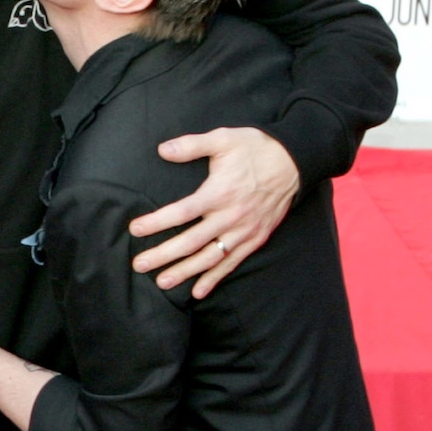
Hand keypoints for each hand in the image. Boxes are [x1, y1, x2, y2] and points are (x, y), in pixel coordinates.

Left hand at [128, 127, 299, 298]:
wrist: (296, 161)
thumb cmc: (255, 148)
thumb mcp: (224, 139)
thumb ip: (192, 145)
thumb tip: (162, 149)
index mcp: (219, 192)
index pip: (181, 212)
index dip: (157, 223)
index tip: (135, 229)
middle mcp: (231, 216)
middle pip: (191, 241)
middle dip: (163, 255)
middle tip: (139, 265)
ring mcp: (244, 231)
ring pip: (210, 257)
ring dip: (185, 272)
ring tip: (162, 283)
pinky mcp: (256, 238)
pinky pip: (232, 263)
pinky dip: (215, 278)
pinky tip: (198, 291)